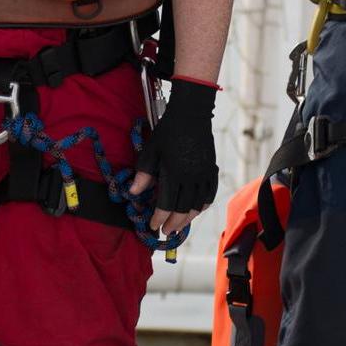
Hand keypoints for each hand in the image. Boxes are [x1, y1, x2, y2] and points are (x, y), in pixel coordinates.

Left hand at [128, 78, 220, 236]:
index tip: (153, 226)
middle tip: (166, 231)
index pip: (167, 204)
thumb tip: (133, 193)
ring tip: (179, 225)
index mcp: (174, 173)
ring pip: (198, 205)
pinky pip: (210, 194)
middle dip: (174, 223)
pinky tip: (195, 211)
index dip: (159, 218)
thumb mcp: (150, 151)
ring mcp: (204, 174)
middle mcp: (191, 177)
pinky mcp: (212, 170)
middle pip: (183, 209)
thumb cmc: (167, 132)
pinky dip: (203, 206)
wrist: (191, 114)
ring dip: (188, 218)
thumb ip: (143, 174)